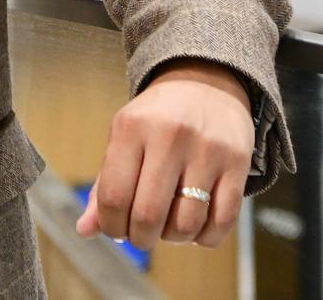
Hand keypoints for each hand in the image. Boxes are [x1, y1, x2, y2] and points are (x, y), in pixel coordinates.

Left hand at [73, 57, 252, 249]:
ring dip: (173, 238)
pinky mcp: (238, 163)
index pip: (113, 195)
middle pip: (149, 215)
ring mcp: (207, 149)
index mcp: (132, 127)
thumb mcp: (124, 138)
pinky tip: (196, 225)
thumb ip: (104, 185)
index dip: (110, 225)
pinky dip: (205, 237)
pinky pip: (222, 221)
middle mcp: (169, 135)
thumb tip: (84, 231)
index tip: (116, 229)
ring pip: (187, 223)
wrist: (206, 83)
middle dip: (141, 238)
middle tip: (141, 235)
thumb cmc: (156, 119)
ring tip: (169, 227)